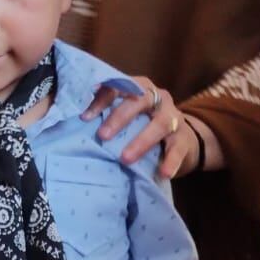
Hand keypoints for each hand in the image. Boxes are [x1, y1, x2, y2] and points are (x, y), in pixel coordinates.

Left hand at [82, 76, 200, 179]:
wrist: (180, 140)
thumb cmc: (142, 127)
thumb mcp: (126, 118)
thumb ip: (106, 115)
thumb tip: (75, 122)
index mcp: (139, 89)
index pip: (119, 86)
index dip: (101, 99)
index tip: (84, 117)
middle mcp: (157, 98)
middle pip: (139, 100)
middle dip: (120, 117)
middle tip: (102, 136)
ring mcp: (173, 117)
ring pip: (160, 124)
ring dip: (141, 141)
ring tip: (125, 159)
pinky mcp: (184, 138)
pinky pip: (178, 148)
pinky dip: (171, 161)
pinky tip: (163, 173)